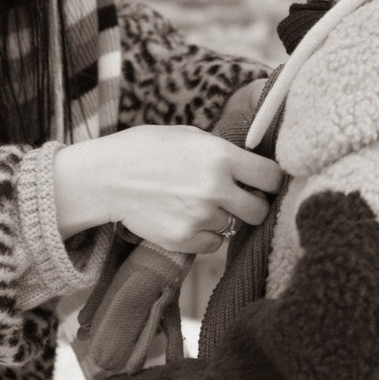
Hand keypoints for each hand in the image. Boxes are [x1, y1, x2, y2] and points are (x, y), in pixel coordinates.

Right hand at [55, 126, 282, 256]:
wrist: (107, 178)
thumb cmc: (146, 150)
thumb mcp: (189, 136)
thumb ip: (223, 151)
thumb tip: (251, 166)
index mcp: (220, 156)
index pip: (271, 177)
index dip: (270, 181)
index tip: (263, 183)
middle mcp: (215, 188)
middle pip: (260, 210)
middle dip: (253, 205)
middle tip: (237, 199)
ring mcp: (200, 217)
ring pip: (233, 226)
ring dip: (222, 218)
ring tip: (195, 203)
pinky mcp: (185, 240)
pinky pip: (213, 243)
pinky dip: (205, 235)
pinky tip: (186, 218)